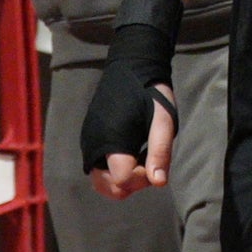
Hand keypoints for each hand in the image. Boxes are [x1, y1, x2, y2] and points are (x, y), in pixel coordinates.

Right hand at [78, 0, 184, 199]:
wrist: (130, 65)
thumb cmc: (151, 91)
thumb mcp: (163, 120)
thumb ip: (160, 151)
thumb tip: (158, 183)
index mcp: (111, 138)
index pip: (121, 180)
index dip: (142, 179)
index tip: (155, 161)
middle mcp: (93, 143)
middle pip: (107, 186)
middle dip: (132, 183)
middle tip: (150, 162)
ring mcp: (88, 141)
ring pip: (101, 180)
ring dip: (123, 178)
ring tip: (141, 157)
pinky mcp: (88, 138)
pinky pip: (98, 167)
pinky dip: (115, 169)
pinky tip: (132, 150)